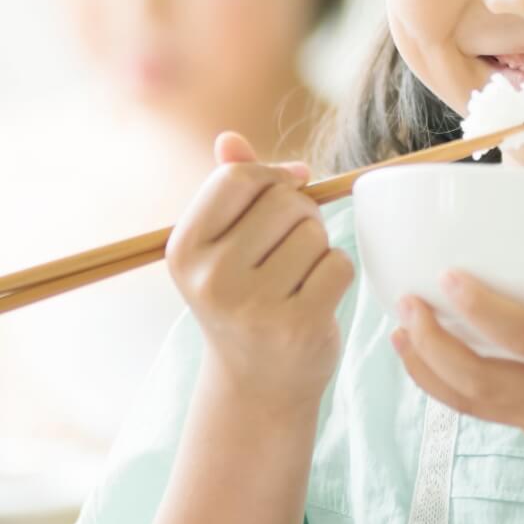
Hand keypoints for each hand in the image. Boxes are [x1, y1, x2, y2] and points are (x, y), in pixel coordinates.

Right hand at [166, 132, 353, 419]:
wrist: (258, 385)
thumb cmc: (244, 304)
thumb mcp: (221, 251)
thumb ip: (227, 191)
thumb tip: (231, 138)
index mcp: (184, 251)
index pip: (237, 179)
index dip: (272, 176)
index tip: (289, 189)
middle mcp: (212, 279)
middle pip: (284, 202)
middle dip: (302, 215)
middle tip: (294, 246)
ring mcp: (255, 306)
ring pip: (315, 233)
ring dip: (320, 248)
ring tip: (301, 277)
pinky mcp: (299, 325)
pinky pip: (339, 265)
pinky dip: (338, 274)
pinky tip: (319, 296)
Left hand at [391, 176, 523, 493]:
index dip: (479, 309)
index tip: (445, 277)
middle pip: (475, 380)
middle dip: (430, 344)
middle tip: (404, 304)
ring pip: (472, 404)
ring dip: (429, 371)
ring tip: (400, 334)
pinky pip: (495, 414)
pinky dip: (463, 388)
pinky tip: (447, 360)